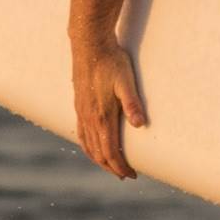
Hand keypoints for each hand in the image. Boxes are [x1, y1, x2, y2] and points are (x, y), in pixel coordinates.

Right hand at [71, 33, 147, 179]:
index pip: (110, 151)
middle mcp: (89, 118)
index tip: (131, 174)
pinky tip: (93, 146)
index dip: (120, 166)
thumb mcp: (126, 81)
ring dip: (99, 159)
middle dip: (111, 167)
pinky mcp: (79, 105)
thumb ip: (132, 103)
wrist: (89, 44)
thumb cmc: (111, 61)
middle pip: (98, 153)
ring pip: (88, 145)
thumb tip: (140, 124)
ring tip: (111, 166)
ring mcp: (81, 112)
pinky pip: (81, 133)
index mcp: (102, 116)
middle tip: (125, 175)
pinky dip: (88, 146)